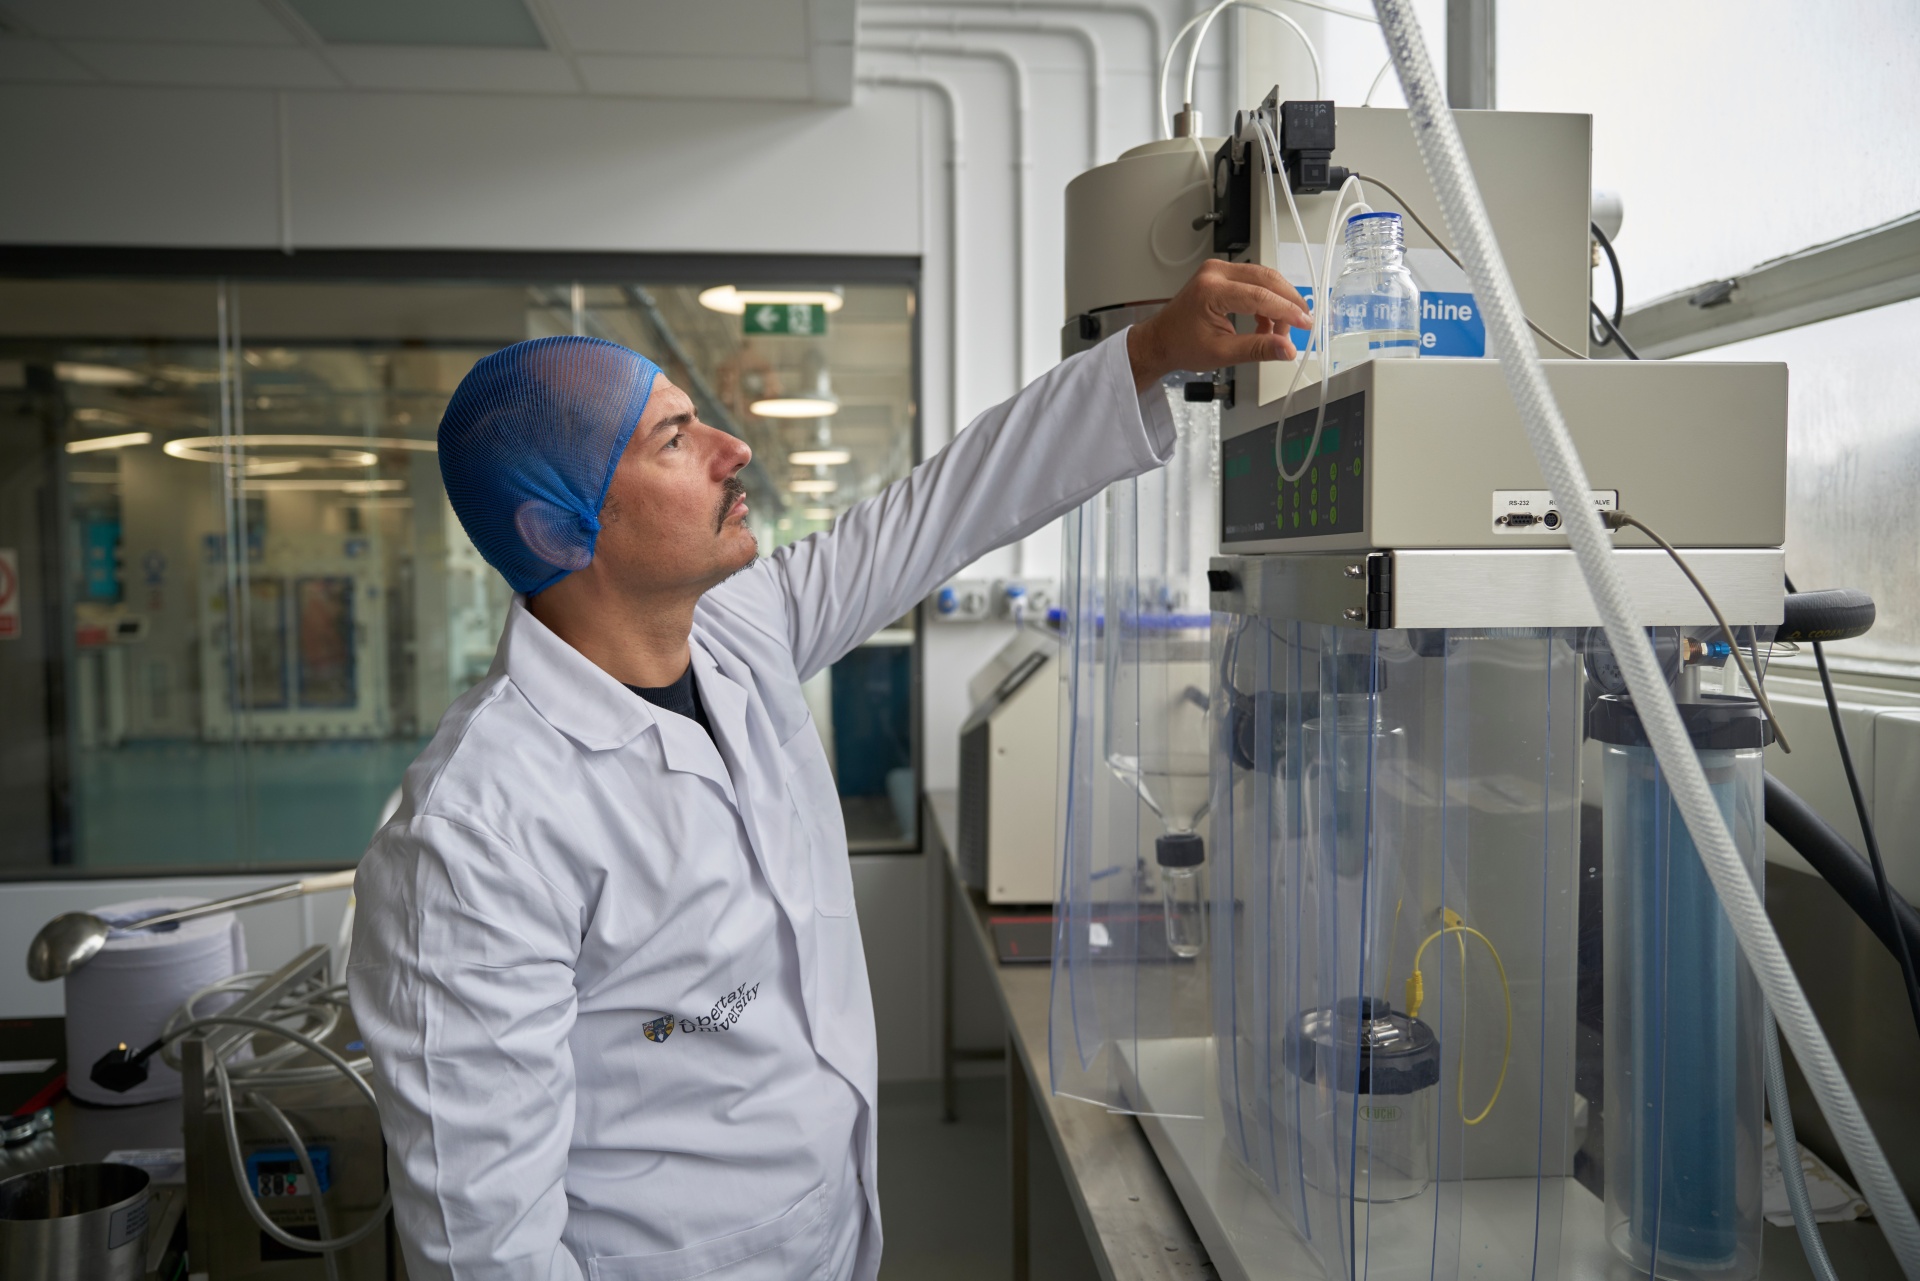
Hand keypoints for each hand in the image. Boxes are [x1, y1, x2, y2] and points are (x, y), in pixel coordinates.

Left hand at [1125, 260, 1311, 392]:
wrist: (1161, 340)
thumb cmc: (1182, 345)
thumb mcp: (1222, 353)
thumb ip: (1257, 349)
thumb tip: (1287, 350)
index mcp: (1211, 290)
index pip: (1260, 296)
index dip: (1287, 311)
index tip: (1305, 324)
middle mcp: (1214, 272)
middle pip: (1266, 279)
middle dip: (1288, 302)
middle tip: (1302, 323)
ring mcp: (1217, 270)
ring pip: (1263, 277)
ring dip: (1278, 302)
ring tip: (1280, 331)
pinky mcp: (1221, 274)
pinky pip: (1254, 280)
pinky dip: (1265, 300)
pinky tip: (1266, 324)